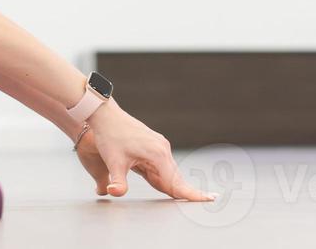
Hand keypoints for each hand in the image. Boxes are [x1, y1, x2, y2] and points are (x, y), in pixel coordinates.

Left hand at [76, 100, 214, 200]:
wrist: (106, 115)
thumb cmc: (110, 137)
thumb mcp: (113, 161)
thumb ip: (117, 182)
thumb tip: (114, 193)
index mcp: (157, 155)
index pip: (176, 181)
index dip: (192, 193)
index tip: (209, 198)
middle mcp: (162, 150)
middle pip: (175, 178)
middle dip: (188, 192)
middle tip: (210, 200)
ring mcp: (159, 147)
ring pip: (169, 173)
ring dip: (175, 186)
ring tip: (194, 197)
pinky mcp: (154, 146)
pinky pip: (163, 167)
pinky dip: (167, 178)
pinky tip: (169, 186)